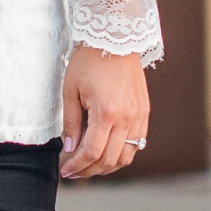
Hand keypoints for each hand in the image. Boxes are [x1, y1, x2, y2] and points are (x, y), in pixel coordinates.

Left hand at [58, 44, 149, 180]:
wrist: (116, 37)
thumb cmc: (89, 61)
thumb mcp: (71, 90)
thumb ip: (71, 123)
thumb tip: (69, 149)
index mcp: (107, 112)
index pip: (92, 153)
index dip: (78, 166)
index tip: (65, 171)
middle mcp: (128, 118)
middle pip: (110, 160)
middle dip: (89, 171)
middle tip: (73, 173)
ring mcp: (140, 116)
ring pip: (127, 156)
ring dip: (107, 167)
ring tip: (89, 166)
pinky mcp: (145, 112)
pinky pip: (137, 143)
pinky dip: (122, 153)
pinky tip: (107, 152)